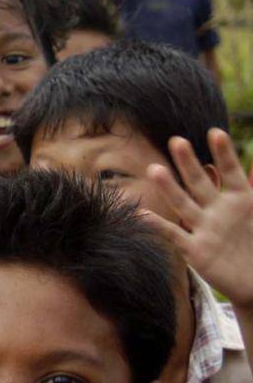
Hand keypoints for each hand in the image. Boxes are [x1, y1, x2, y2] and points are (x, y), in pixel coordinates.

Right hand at [144, 130, 252, 310]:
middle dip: (189, 162)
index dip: (224, 154)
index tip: (216, 133)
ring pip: (184, 203)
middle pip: (201, 182)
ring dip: (169, 187)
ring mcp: (203, 228)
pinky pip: (173, 234)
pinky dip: (156, 224)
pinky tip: (141, 213)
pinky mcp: (194, 249)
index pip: (230, 172)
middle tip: (177, 141)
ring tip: (155, 169)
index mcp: (241, 200)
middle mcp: (218, 210)